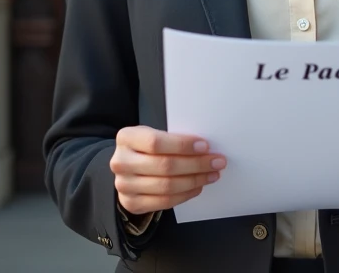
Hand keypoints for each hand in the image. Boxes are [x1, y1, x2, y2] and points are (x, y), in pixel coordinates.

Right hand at [110, 126, 225, 215]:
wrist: (127, 168)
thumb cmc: (146, 148)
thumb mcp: (152, 135)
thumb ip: (171, 140)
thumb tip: (204, 148)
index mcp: (126, 138)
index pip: (156, 142)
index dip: (182, 145)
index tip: (205, 146)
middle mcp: (120, 162)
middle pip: (165, 166)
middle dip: (196, 164)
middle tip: (217, 162)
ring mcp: (124, 185)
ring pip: (167, 186)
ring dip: (195, 180)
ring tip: (211, 175)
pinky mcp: (131, 203)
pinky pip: (164, 202)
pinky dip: (185, 194)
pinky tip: (197, 187)